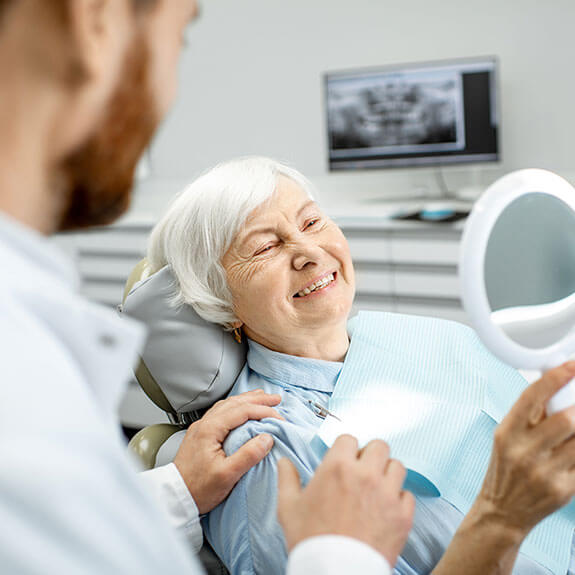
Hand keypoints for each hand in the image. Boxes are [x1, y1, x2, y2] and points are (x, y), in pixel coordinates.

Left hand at [173, 389, 282, 513]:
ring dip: (247, 400)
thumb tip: (267, 438)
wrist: (175, 498)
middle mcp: (204, 424)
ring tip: (262, 398)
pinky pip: (221, 412)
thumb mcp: (227, 475)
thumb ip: (248, 455)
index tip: (279, 418)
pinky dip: (236, 407)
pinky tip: (241, 410)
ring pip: (227, 405)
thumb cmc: (199, 489)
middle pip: (235, 403)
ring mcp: (201, 428)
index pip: (242, 411)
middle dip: (257, 399)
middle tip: (276, 399)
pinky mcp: (200, 435)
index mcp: (210, 429)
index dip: (263, 411)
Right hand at [277, 434, 414, 566]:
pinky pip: (407, 495)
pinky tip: (386, 508)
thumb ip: (287, 479)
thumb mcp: (289, 507)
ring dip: (387, 473)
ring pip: (397, 467)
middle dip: (371, 455)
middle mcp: (365, 474)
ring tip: (377, 487)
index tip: (344, 460)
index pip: (349, 439)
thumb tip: (284, 462)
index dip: (346, 449)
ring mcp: (387, 494)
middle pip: (379, 446)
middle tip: (363, 470)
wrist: (334, 573)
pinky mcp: (402, 515)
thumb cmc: (311, 541)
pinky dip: (399, 500)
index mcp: (337, 466)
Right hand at [476, 362, 574, 539]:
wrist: (503, 511)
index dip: (556, 377)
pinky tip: (573, 448)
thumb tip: (554, 386)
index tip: (572, 365)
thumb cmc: (505, 469)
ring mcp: (545, 472)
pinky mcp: (564, 490)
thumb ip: (529, 415)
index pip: (532, 397)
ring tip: (574, 427)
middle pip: (566, 419)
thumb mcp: (507, 437)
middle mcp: (524, 451)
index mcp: (507, 432)